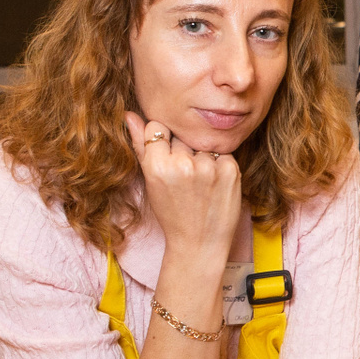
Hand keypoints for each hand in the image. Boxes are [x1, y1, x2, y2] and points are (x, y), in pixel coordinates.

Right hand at [125, 110, 241, 261]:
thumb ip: (141, 146)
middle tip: (184, 178)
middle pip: (181, 134)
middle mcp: (182, 164)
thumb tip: (129, 115)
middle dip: (182, 150)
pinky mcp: (230, 170)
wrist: (200, 243)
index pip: (157, 126)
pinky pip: (223, 153)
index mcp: (157, 166)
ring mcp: (208, 167)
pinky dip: (219, 165)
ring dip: (202, 157)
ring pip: (202, 143)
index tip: (166, 158)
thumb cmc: (173, 213)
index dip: (162, 141)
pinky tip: (214, 184)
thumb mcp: (151, 181)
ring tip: (199, 183)